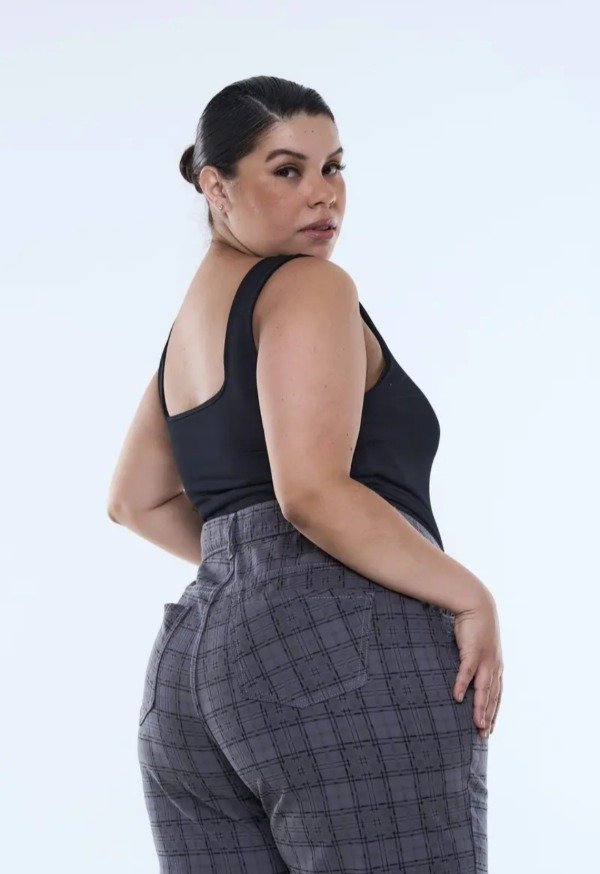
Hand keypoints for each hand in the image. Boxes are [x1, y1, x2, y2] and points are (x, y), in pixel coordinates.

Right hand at [451, 593, 502, 738]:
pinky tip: (457, 697)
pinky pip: (467, 672)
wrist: (477, 604)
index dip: (494, 712)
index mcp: (495, 666)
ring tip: (477, 724)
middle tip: (484, 734)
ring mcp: (484, 660)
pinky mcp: (473, 651)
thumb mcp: (477, 647)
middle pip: (493, 696)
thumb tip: (465, 675)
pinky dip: (462, 685)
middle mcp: (493, 666)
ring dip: (481, 707)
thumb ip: (473, 662)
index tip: (489, 728)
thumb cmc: (475, 627)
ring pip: (484, 689)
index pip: (497, 695)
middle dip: (489, 716)